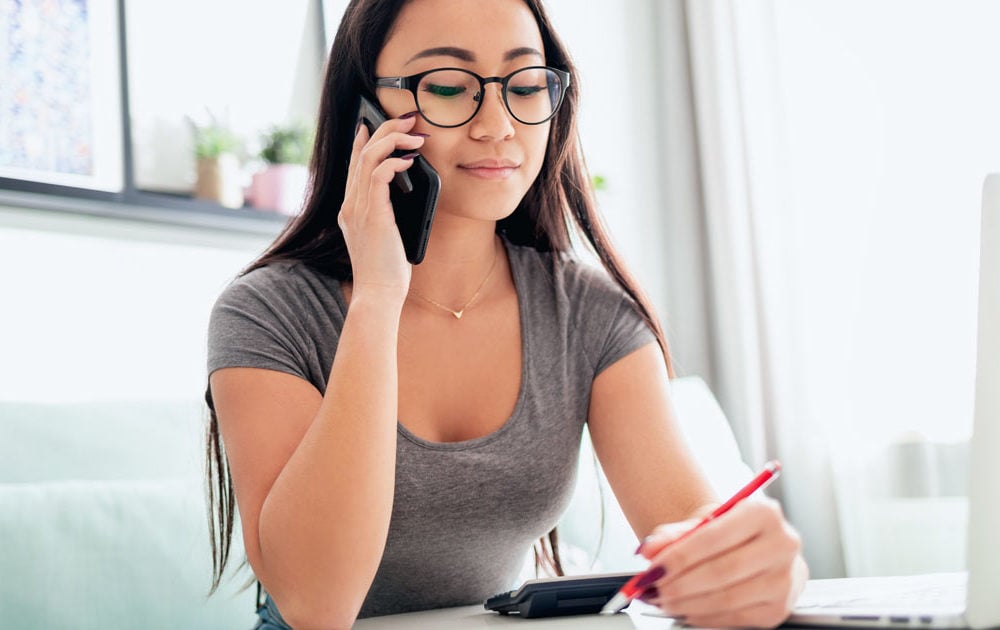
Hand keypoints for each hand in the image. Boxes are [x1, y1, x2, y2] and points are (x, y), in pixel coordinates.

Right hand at [339, 113, 425, 303]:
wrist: (378, 294)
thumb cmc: (387, 271)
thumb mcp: (386, 236)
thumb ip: (388, 213)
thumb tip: (406, 192)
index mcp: (351, 209)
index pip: (353, 164)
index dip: (363, 139)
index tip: (373, 122)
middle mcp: (350, 205)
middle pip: (362, 152)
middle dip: (385, 129)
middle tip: (407, 118)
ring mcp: (358, 209)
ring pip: (370, 157)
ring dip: (394, 140)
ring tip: (416, 135)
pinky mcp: (372, 216)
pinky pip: (379, 175)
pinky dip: (395, 161)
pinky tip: (411, 160)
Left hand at [638, 498, 807, 627]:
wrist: (757, 546)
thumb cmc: (729, 532)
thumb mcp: (702, 522)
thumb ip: (673, 534)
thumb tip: (648, 550)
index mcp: (764, 512)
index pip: (714, 537)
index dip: (680, 556)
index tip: (654, 567)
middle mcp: (782, 544)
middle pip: (722, 571)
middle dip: (680, 584)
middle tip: (654, 588)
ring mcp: (785, 580)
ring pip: (727, 598)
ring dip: (688, 603)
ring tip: (664, 600)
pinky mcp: (778, 609)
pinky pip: (735, 618)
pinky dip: (704, 617)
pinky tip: (686, 609)